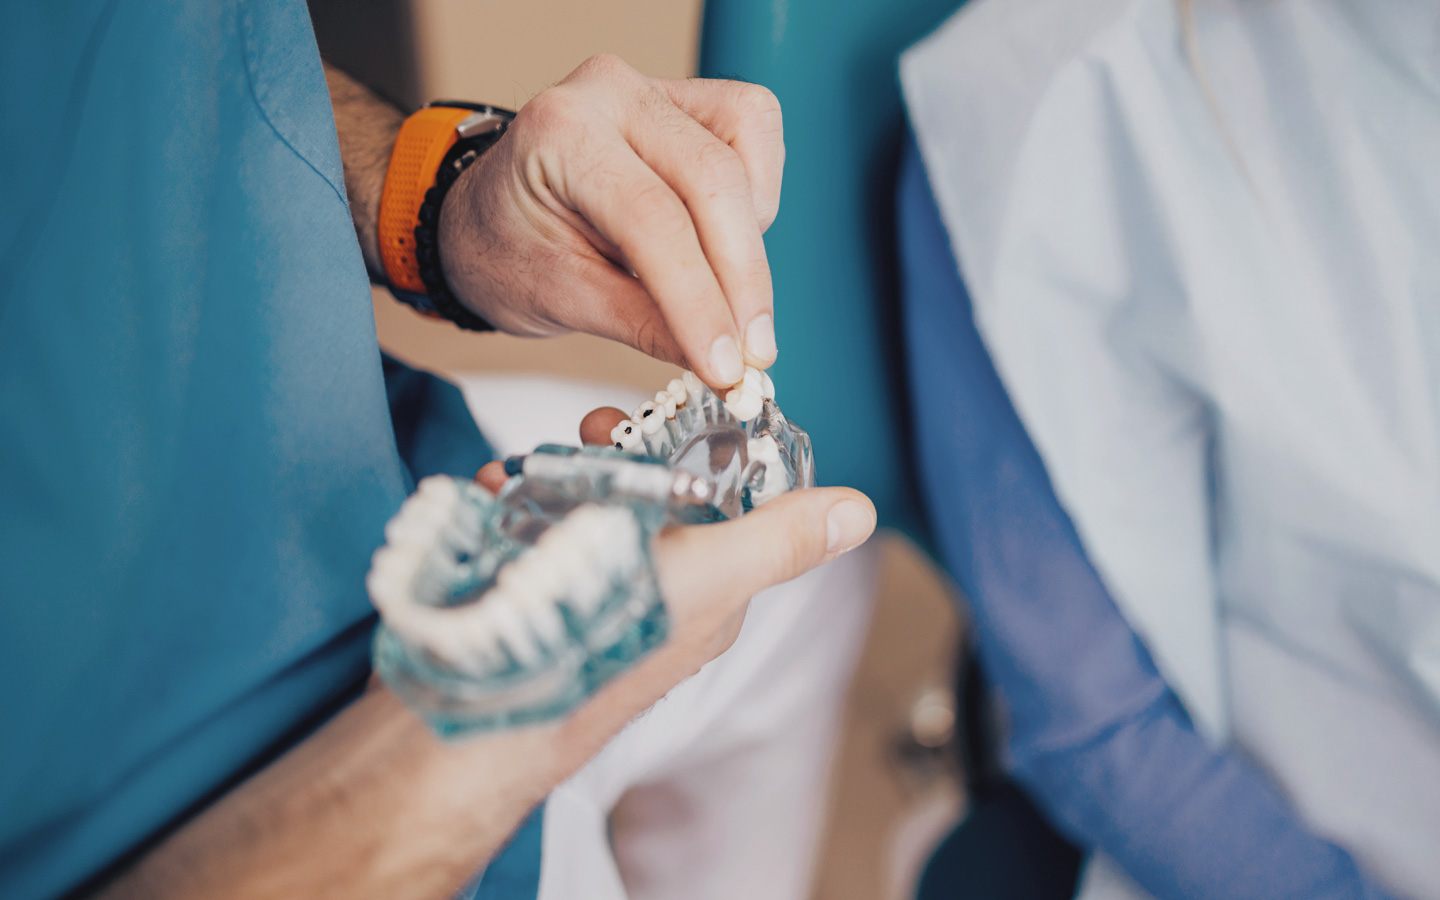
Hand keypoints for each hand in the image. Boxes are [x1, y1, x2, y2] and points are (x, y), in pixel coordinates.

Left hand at [440, 55, 784, 389]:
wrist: (487, 217)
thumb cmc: (505, 248)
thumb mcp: (559, 298)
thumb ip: (643, 325)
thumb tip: (719, 362)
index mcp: (560, 132)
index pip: (653, 218)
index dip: (699, 300)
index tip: (725, 364)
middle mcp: (610, 92)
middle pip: (713, 180)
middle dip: (742, 278)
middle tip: (752, 351)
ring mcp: (654, 89)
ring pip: (746, 151)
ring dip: (751, 237)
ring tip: (723, 293)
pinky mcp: (690, 102)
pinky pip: (753, 137)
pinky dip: (754, 202)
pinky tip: (722, 245)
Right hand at [476, 406, 874, 749]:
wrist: (484, 704)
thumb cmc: (609, 639)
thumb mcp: (712, 575)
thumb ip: (779, 540)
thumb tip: (860, 510)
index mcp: (710, 592)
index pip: (722, 502)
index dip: (700, 449)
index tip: (663, 412)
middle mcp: (655, 595)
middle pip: (649, 498)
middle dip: (616, 455)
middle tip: (587, 429)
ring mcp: (592, 596)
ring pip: (583, 508)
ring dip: (555, 475)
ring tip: (525, 469)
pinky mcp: (532, 596)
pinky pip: (528, 532)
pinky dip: (509, 505)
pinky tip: (492, 495)